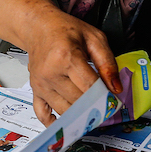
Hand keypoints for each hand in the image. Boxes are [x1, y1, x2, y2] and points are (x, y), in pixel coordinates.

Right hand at [0, 0, 121, 126]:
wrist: (38, 27)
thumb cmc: (65, 30)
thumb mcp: (94, 38)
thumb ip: (107, 62)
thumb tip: (115, 87)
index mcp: (66, 57)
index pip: (90, 86)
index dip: (105, 95)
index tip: (115, 101)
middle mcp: (50, 73)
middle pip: (78, 100)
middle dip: (95, 106)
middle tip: (107, 107)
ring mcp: (41, 84)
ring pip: (64, 110)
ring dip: (80, 115)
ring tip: (92, 114)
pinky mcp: (35, 90)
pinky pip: (42, 113)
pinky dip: (54, 122)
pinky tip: (66, 124)